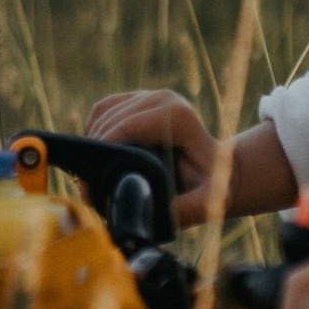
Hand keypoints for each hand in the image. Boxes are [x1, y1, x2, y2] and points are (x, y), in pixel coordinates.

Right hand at [84, 90, 296, 231]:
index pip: (127, 127)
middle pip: (111, 119)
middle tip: (86, 189)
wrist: (222, 169)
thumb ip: (180, 210)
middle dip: (93, 151)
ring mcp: (151, 94)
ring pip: (104, 112)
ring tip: (89, 176)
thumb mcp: (206, 203)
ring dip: (91, 140)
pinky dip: (94, 130)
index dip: (103, 152)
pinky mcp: (140, 98)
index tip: (92, 186)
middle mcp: (165, 98)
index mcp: (178, 117)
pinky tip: (95, 157)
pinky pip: (105, 109)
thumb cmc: (213, 187)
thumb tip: (141, 213)